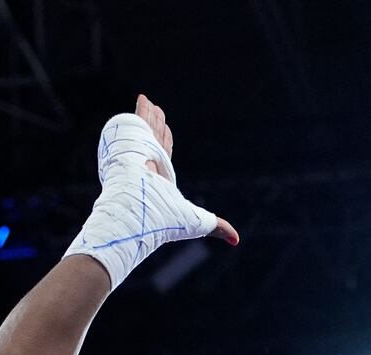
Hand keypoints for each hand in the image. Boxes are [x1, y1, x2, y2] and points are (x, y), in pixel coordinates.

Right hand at [134, 93, 238, 245]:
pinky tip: (143, 98)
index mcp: (160, 180)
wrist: (140, 210)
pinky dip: (141, 110)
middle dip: (156, 127)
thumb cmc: (164, 217)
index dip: (166, 143)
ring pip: (148, 130)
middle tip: (157, 111)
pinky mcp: (132, 144)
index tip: (167, 131)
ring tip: (148, 102)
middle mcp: (148, 166)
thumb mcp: (197, 221)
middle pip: (155, 140)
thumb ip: (217, 226)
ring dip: (149, 116)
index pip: (165, 156)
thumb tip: (237, 240)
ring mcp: (139, 154)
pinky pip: (137, 122)